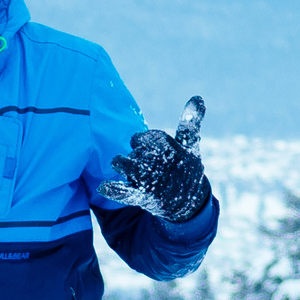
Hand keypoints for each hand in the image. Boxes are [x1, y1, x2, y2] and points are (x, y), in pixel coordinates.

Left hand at [101, 95, 210, 222]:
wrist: (187, 203)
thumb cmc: (186, 168)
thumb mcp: (191, 145)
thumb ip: (190, 122)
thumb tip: (198, 96)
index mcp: (174, 150)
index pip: (151, 137)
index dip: (143, 139)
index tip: (142, 142)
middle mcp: (162, 166)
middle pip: (137, 150)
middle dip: (135, 152)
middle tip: (140, 157)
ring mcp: (152, 182)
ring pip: (128, 166)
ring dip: (121, 162)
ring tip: (121, 163)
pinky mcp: (143, 197)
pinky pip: (124, 192)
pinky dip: (113, 189)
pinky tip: (102, 186)